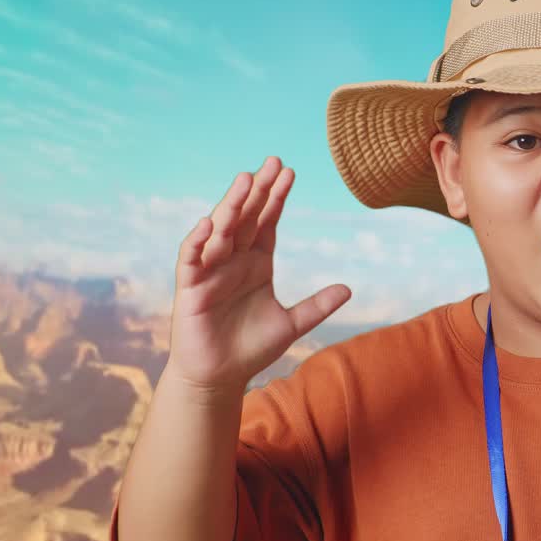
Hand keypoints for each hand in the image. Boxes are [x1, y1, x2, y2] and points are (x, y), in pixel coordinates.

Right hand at [167, 156, 351, 390]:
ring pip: (221, 231)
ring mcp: (211, 271)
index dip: (277, 198)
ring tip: (245, 180)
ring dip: (231, 205)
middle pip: (246, 217)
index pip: (268, 222)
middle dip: (258, 190)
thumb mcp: (291, 325)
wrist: (221, 377)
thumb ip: (317, 306)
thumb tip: (349, 289)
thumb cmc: (251, 348)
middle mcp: (233, 260)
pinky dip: (199, 241)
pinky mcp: (191, 287)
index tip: (290, 173)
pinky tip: (210, 222)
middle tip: (271, 162)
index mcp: (257, 263)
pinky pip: (192, 258)